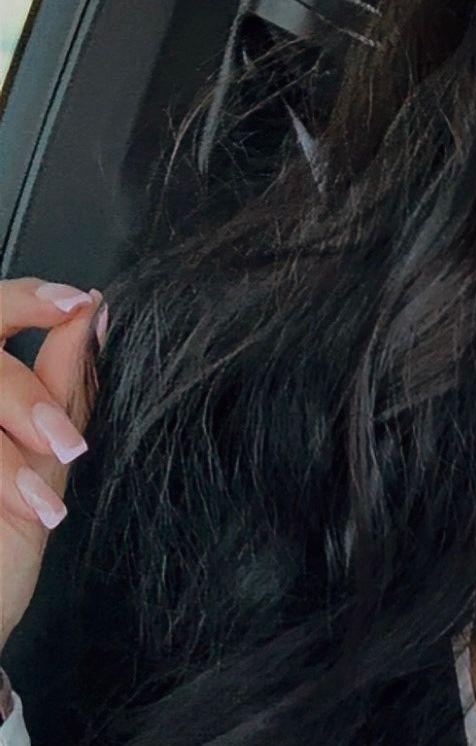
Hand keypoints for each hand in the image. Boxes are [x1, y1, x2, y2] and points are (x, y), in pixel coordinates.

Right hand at [0, 277, 106, 654]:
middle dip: (22, 396)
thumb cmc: (1, 548)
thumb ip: (60, 380)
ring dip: (9, 457)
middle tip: (61, 443)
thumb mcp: (40, 457)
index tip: (76, 303)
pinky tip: (28, 510)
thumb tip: (95, 312)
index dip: (28, 299)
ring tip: (41, 501)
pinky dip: (3, 478)